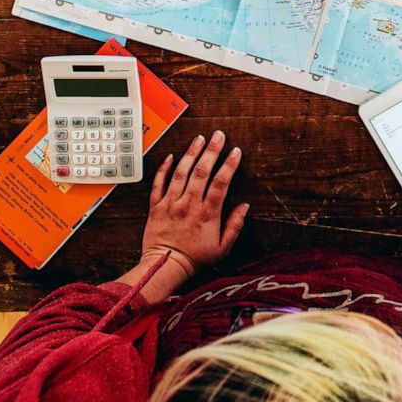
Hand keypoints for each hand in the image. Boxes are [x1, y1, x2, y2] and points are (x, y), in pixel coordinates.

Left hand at [141, 131, 249, 274]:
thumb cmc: (196, 258)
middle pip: (201, 171)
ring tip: (199, 139)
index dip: (229, 165)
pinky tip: (171, 156)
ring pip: (181, 172)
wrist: (166, 266)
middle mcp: (189, 204)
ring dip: (191, 153)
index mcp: (208, 213)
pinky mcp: (156, 206)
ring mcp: (171, 203)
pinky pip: (158, 183)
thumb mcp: (223, 247)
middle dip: (212, 150)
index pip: (221, 182)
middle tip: (218, 135)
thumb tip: (244, 206)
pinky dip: (164, 168)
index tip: (236, 151)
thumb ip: (235, 225)